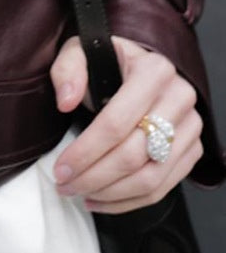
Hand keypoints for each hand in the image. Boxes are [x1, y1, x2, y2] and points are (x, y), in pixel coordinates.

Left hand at [48, 34, 203, 212]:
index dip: (86, 151)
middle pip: (134, 154)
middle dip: (94, 177)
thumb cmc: (107, 59)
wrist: (137, 65)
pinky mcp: (192, 149)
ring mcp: (190, 126)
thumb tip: (66, 102)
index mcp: (153, 70)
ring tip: (79, 193)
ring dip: (111, 194)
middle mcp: (179, 97)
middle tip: (65, 185)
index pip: (117, 122)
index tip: (61, 168)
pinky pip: (163, 187)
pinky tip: (101, 198)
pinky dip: (129, 201)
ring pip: (150, 177)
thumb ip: (68, 70)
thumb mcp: (80, 51)